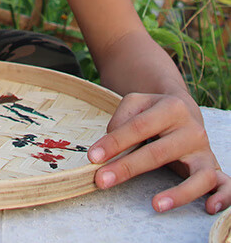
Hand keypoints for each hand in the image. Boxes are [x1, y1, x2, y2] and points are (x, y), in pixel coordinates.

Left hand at [88, 92, 229, 213]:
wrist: (183, 111)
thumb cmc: (152, 111)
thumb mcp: (135, 103)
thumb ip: (121, 119)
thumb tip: (111, 145)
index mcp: (171, 108)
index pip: (137, 127)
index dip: (113, 143)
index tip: (93, 157)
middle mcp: (192, 129)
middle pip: (158, 152)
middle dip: (127, 168)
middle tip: (101, 181)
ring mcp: (204, 150)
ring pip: (198, 175)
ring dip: (178, 193)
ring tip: (155, 204)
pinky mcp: (213, 167)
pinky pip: (225, 185)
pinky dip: (223, 197)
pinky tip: (209, 208)